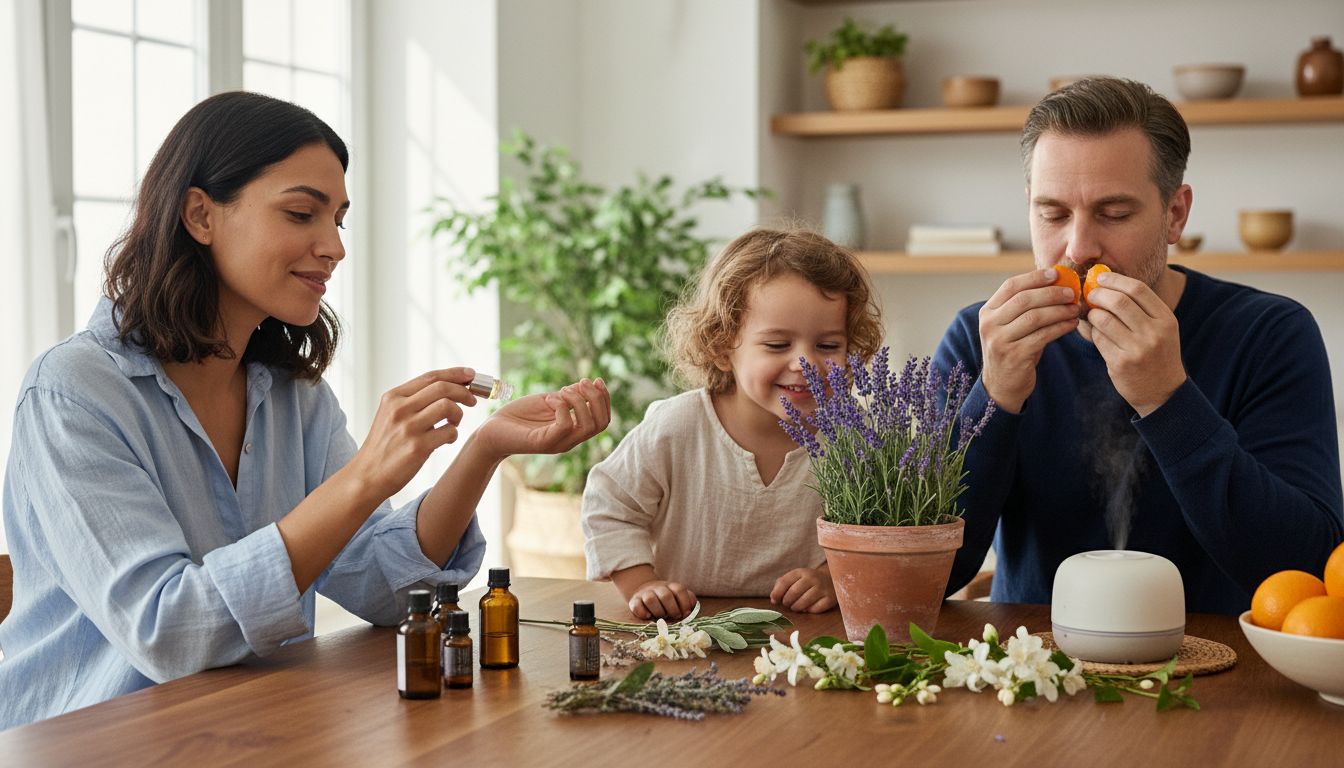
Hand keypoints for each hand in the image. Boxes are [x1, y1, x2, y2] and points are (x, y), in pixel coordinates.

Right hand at [347, 368, 476, 500]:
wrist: (367, 475)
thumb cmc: (385, 445)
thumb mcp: (390, 415)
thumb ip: (413, 400)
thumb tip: (449, 385)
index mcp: (393, 397)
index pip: (430, 377)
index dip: (455, 374)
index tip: (471, 375)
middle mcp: (400, 409)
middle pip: (442, 388)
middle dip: (464, 391)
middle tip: (472, 400)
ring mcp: (408, 428)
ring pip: (448, 406)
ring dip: (459, 414)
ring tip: (454, 423)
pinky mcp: (418, 447)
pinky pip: (449, 432)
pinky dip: (453, 434)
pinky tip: (446, 440)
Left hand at [476, 378, 610, 460]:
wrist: (491, 431)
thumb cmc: (518, 417)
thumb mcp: (548, 401)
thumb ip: (568, 396)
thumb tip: (588, 384)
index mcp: (573, 430)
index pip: (603, 420)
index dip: (605, 398)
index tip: (596, 380)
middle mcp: (570, 439)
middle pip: (601, 423)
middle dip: (596, 398)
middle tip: (581, 382)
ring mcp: (558, 443)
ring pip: (587, 426)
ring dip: (579, 401)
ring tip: (562, 391)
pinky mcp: (543, 443)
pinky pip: (565, 425)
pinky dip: (561, 407)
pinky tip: (549, 399)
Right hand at [628, 579, 696, 620]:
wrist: (645, 594)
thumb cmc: (667, 602)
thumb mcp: (679, 600)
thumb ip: (687, 603)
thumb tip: (690, 611)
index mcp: (671, 587)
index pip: (679, 589)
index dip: (684, 602)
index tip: (686, 613)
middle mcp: (658, 588)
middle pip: (666, 595)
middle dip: (672, 609)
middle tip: (674, 617)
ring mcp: (645, 593)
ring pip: (650, 599)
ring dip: (658, 611)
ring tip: (661, 617)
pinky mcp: (634, 601)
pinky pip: (636, 605)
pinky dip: (642, 613)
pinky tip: (648, 616)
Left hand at [770, 567, 836, 612]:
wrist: (831, 580)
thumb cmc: (807, 581)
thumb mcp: (795, 578)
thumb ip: (781, 585)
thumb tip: (773, 599)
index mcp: (801, 572)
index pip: (784, 582)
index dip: (777, 593)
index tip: (774, 601)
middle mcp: (812, 578)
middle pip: (794, 592)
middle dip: (787, 602)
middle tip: (787, 605)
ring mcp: (822, 588)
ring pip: (804, 602)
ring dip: (796, 607)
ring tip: (795, 607)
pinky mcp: (830, 598)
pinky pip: (815, 609)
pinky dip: (808, 611)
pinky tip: (807, 608)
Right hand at [978, 269, 1080, 412]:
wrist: (1002, 384)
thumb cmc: (1013, 349)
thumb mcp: (1010, 325)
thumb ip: (1024, 306)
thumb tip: (1057, 282)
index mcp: (987, 312)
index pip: (1011, 286)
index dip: (1034, 277)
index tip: (1056, 273)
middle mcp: (989, 325)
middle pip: (1024, 300)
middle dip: (1052, 293)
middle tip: (1072, 292)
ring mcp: (1000, 341)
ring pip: (1034, 317)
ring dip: (1059, 310)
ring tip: (1075, 309)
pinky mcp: (1014, 356)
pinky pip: (1043, 336)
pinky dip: (1060, 327)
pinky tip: (1072, 324)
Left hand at [1081, 271, 1186, 415]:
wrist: (1163, 392)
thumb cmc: (1157, 354)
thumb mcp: (1161, 329)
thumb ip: (1141, 308)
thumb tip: (1107, 283)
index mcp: (1166, 319)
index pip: (1138, 289)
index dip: (1115, 280)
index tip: (1100, 278)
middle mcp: (1154, 333)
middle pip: (1119, 301)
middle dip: (1099, 294)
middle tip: (1089, 294)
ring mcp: (1137, 349)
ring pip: (1104, 319)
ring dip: (1092, 313)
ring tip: (1092, 314)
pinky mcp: (1121, 363)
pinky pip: (1098, 339)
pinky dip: (1092, 331)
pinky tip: (1093, 330)